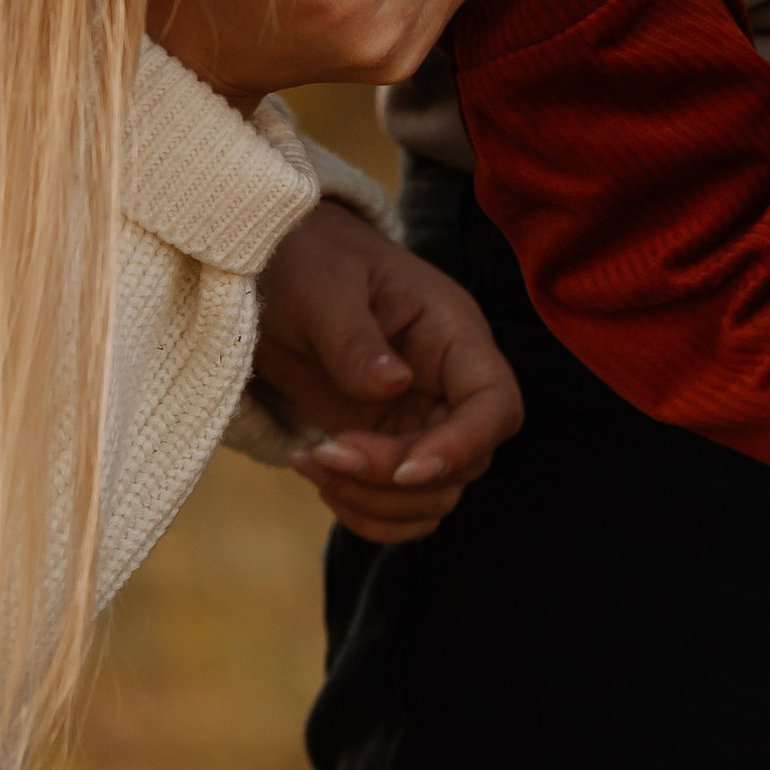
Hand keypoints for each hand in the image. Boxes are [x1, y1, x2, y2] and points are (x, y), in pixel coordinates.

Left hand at [253, 204, 522, 543]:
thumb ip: (355, 338)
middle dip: (395, 477)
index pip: (494, 403)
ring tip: (310, 461)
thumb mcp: (322, 287)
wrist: (275, 269)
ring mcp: (418, 418)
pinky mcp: (385, 444)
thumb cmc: (308, 259)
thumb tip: (393, 386)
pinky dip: (363, 511)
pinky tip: (316, 476)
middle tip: (327, 453)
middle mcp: (446, 382)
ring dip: (374, 501)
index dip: (463, 446)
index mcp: (451, 332)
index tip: (406, 469)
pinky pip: (399, 504)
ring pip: (433, 496)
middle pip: (464, 463)